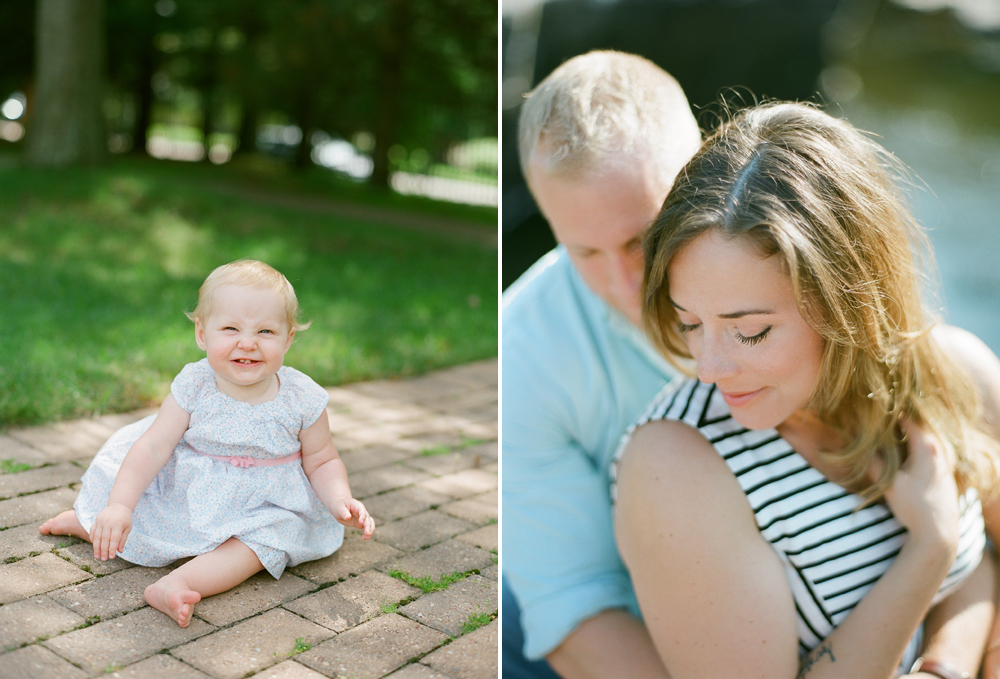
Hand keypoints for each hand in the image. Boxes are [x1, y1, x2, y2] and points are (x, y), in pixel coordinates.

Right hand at [89, 503, 132, 560]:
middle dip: (104, 551)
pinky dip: (92, 540)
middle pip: (104, 539)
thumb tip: (120, 551)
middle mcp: (108, 523)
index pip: (114, 539)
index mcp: (118, 524)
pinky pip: (92, 532)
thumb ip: (123, 539)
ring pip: (97, 537)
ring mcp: (100, 521)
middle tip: (104, 559)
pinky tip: (94, 546)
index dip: (112, 549)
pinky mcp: (96, 521)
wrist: (118, 506)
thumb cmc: (125, 519)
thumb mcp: (128, 528)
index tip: (111, 557)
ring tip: (97, 556)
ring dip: (96, 548)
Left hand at [329, 497, 374, 538]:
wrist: (338, 506)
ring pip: (370, 523)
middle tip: (367, 533)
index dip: (363, 516)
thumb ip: (344, 512)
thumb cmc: (339, 505)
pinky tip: (364, 538)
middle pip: (367, 519)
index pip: (362, 511)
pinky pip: (366, 528)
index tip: (361, 522)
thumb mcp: (339, 508)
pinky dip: (367, 533)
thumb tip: (348, 517)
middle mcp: (362, 512)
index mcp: (357, 506)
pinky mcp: (360, 523)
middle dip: (368, 526)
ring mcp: (362, 518)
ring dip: (370, 530)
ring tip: (367, 537)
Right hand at [877, 419, 959, 554]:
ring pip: (925, 440)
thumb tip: (854, 448)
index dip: (891, 413)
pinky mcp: (945, 474)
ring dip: (908, 436)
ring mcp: (945, 463)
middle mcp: (940, 451)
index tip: (875, 409)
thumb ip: (873, 463)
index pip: (909, 419)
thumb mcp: (889, 484)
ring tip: (889, 436)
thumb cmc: (915, 506)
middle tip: (879, 420)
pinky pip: (930, 451)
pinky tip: (903, 455)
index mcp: (927, 448)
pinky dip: (915, 448)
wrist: (940, 533)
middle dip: (899, 423)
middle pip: (919, 427)